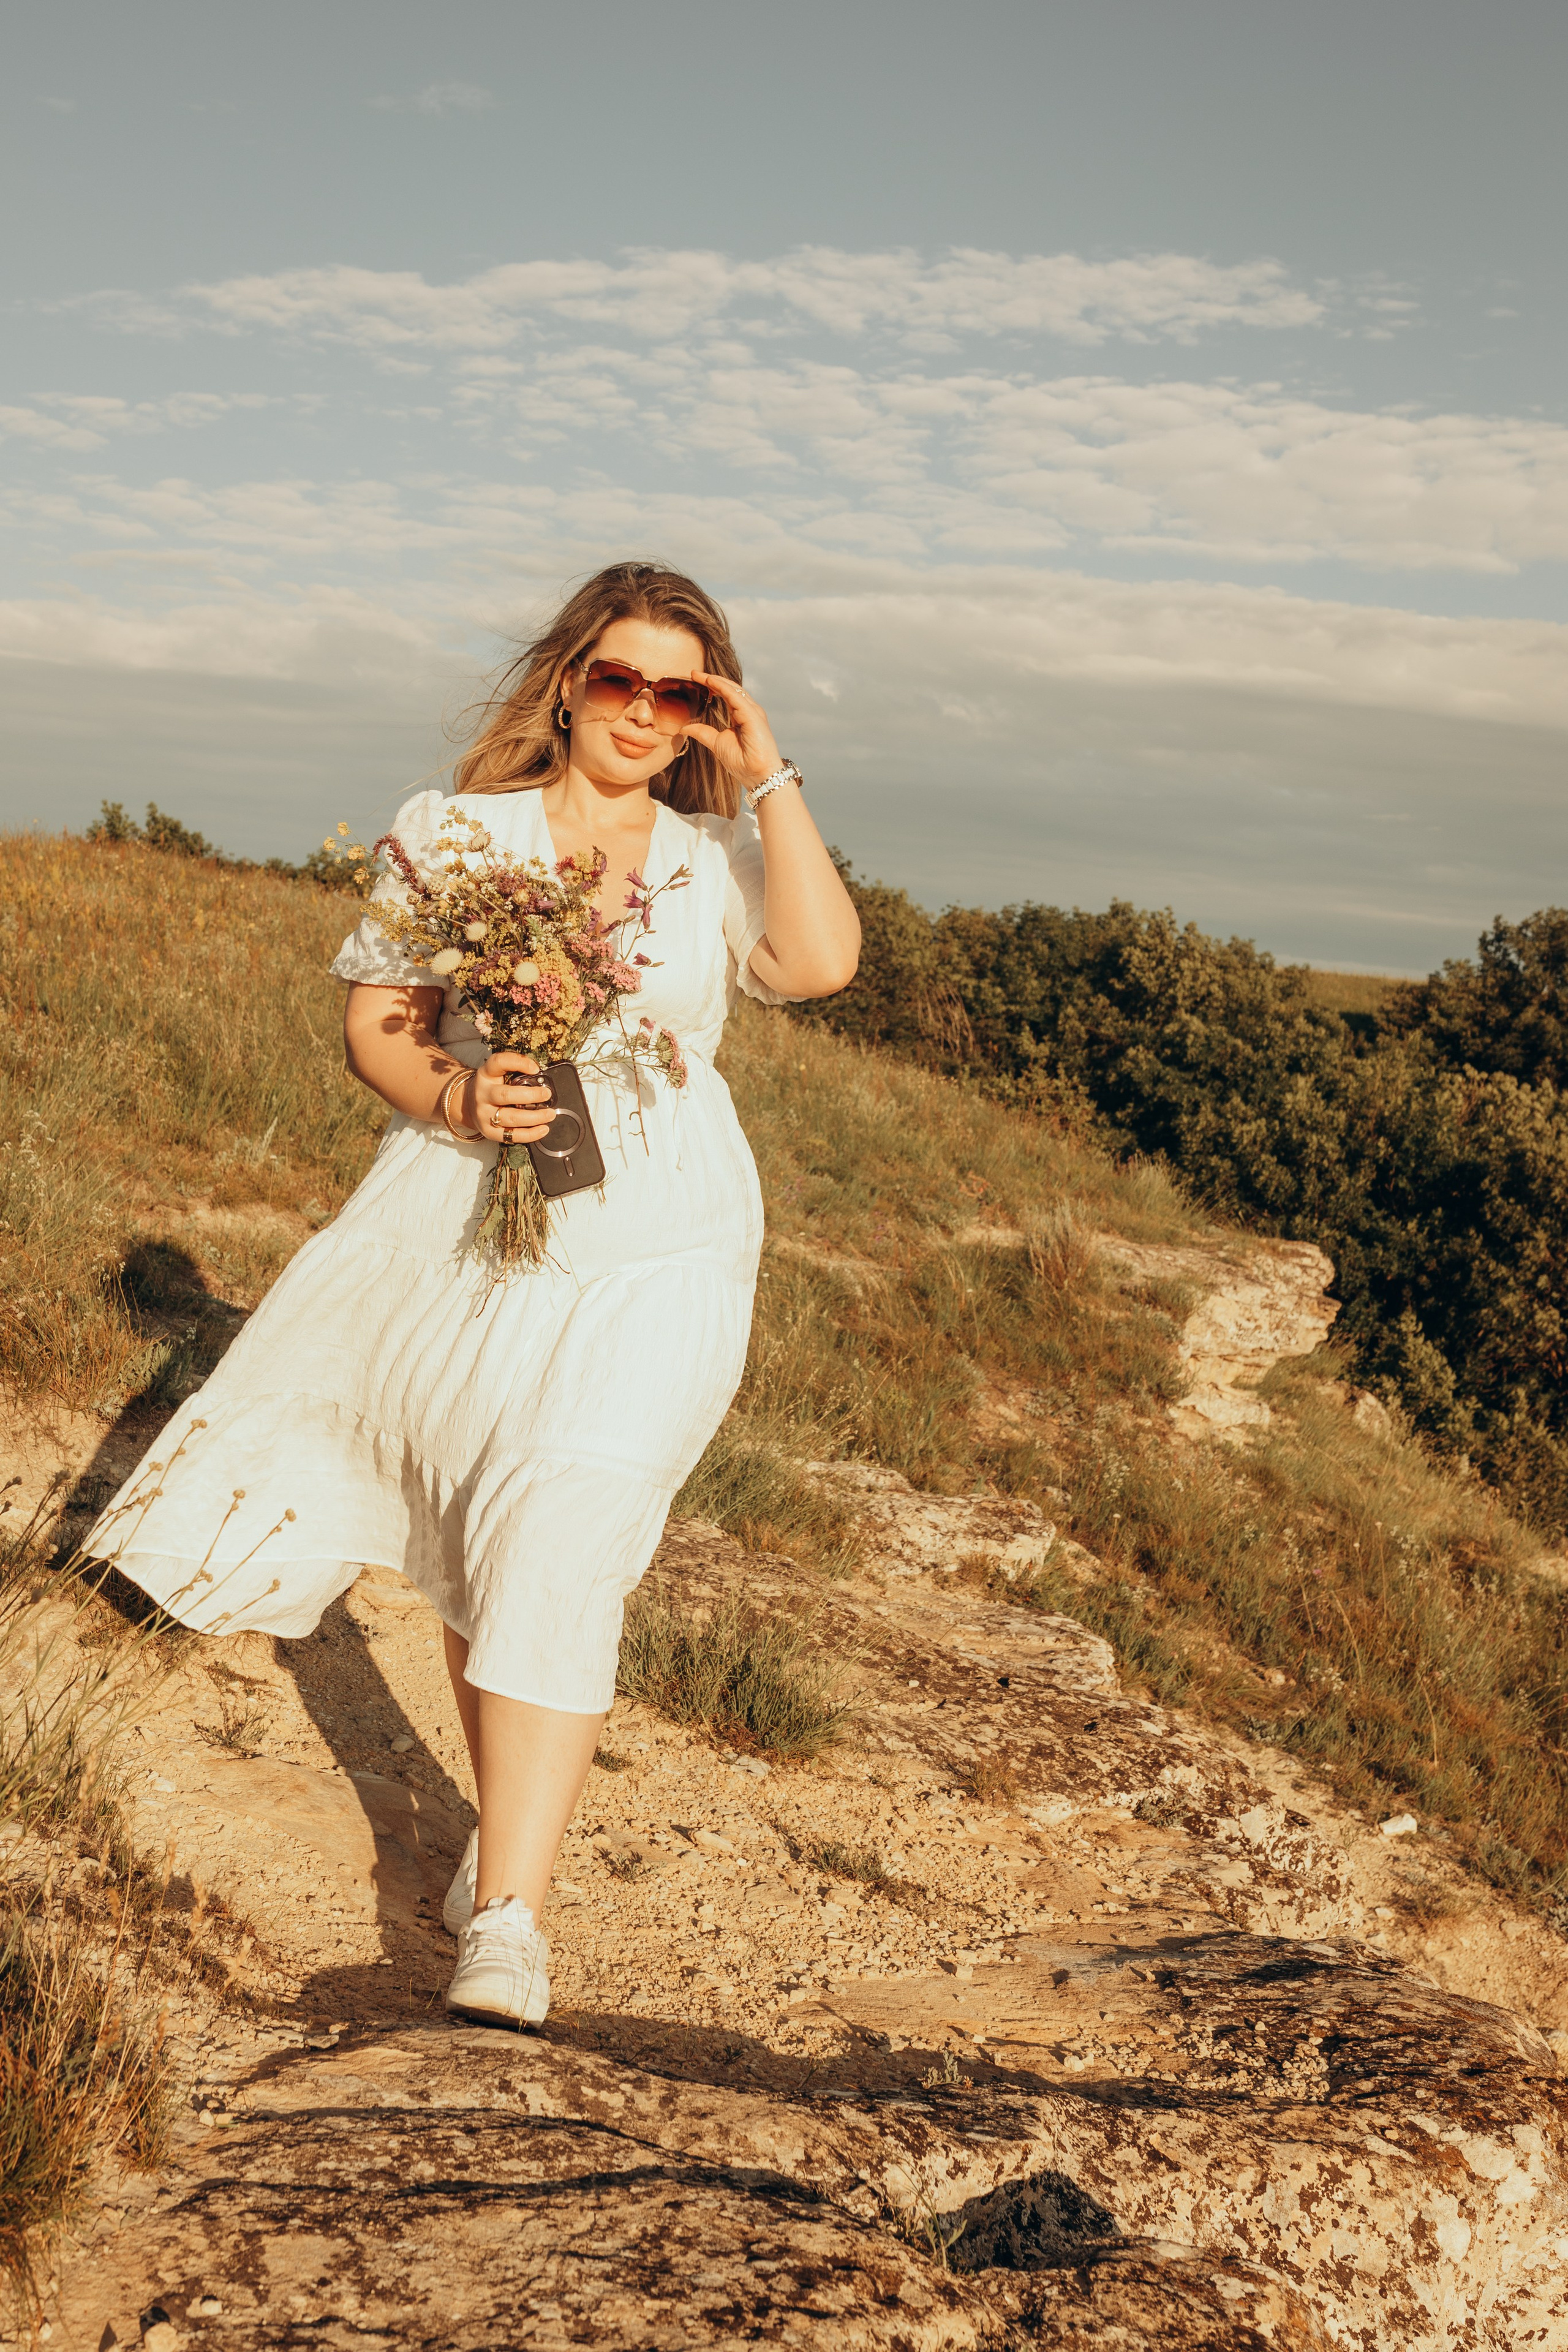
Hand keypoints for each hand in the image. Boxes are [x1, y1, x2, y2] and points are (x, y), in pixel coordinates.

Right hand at [462, 1054, 554, 1145]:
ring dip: (535, 1117)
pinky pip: (512, 1136)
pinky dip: (530, 1134)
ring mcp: (485, 1115)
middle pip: (506, 1095)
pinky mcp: (489, 1132)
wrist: (468, 1105)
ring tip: (550, 1114)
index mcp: (486, 1075)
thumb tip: (538, 1072)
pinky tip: (543, 1129)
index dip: (518, 1063)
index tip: (535, 1068)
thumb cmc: (490, 1087)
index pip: (498, 1063)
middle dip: (531, 1095)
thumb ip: (514, 1069)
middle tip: (546, 1094)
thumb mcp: (497, 1072)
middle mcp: (483, 1094)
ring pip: (511, 1118)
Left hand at [681, 672, 781, 787]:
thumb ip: (703, 733)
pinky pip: (736, 696)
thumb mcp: (716, 743)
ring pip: (733, 689)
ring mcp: (753, 712)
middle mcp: (750, 711)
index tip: (695, 679)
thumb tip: (685, 727)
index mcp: (742, 717)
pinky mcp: (753, 715)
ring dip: (716, 680)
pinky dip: (722, 687)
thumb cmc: (743, 763)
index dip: (712, 686)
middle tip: (694, 673)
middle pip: (730, 688)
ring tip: (699, 675)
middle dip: (712, 679)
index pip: (727, 695)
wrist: (758, 775)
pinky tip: (710, 681)